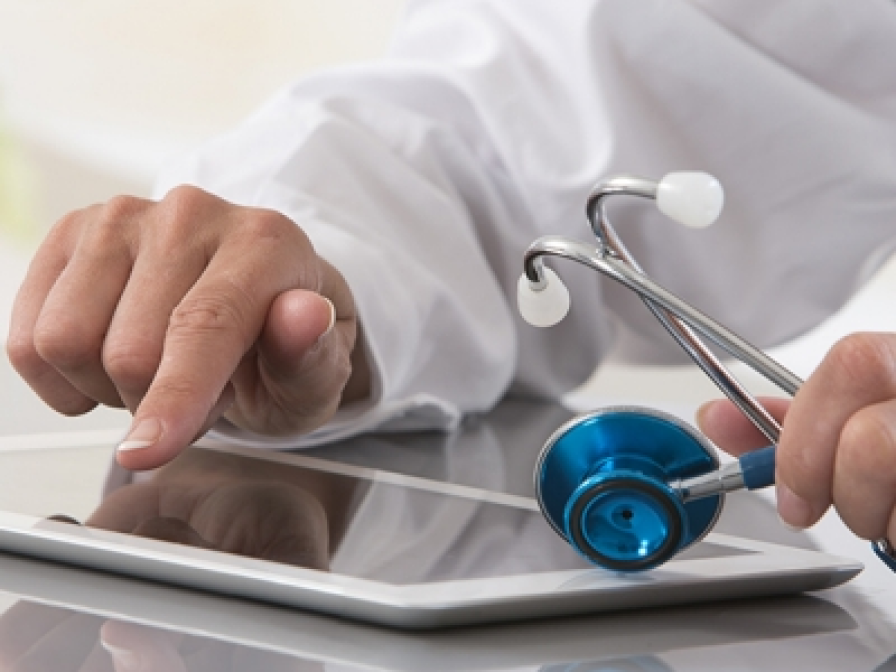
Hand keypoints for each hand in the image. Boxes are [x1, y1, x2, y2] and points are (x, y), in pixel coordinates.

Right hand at [6, 187, 369, 469]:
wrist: (251, 306)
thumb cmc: (283, 349)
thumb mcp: (316, 377)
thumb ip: (312, 356)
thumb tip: (306, 317)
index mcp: (265, 245)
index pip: (206, 324)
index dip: (175, 396)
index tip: (147, 449)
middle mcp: (192, 214)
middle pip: (128, 351)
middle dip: (158, 402)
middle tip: (200, 391)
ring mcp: (124, 217)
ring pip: (64, 341)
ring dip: (106, 386)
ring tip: (158, 369)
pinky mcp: (71, 232)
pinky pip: (28, 337)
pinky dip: (62, 375)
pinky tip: (111, 358)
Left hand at [697, 332, 895, 543]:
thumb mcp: (859, 420)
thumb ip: (796, 422)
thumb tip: (716, 418)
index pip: (853, 362)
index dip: (806, 433)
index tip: (791, 486)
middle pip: (872, 438)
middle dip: (838, 488)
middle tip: (840, 506)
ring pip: (893, 475)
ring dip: (881, 520)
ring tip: (894, 513)